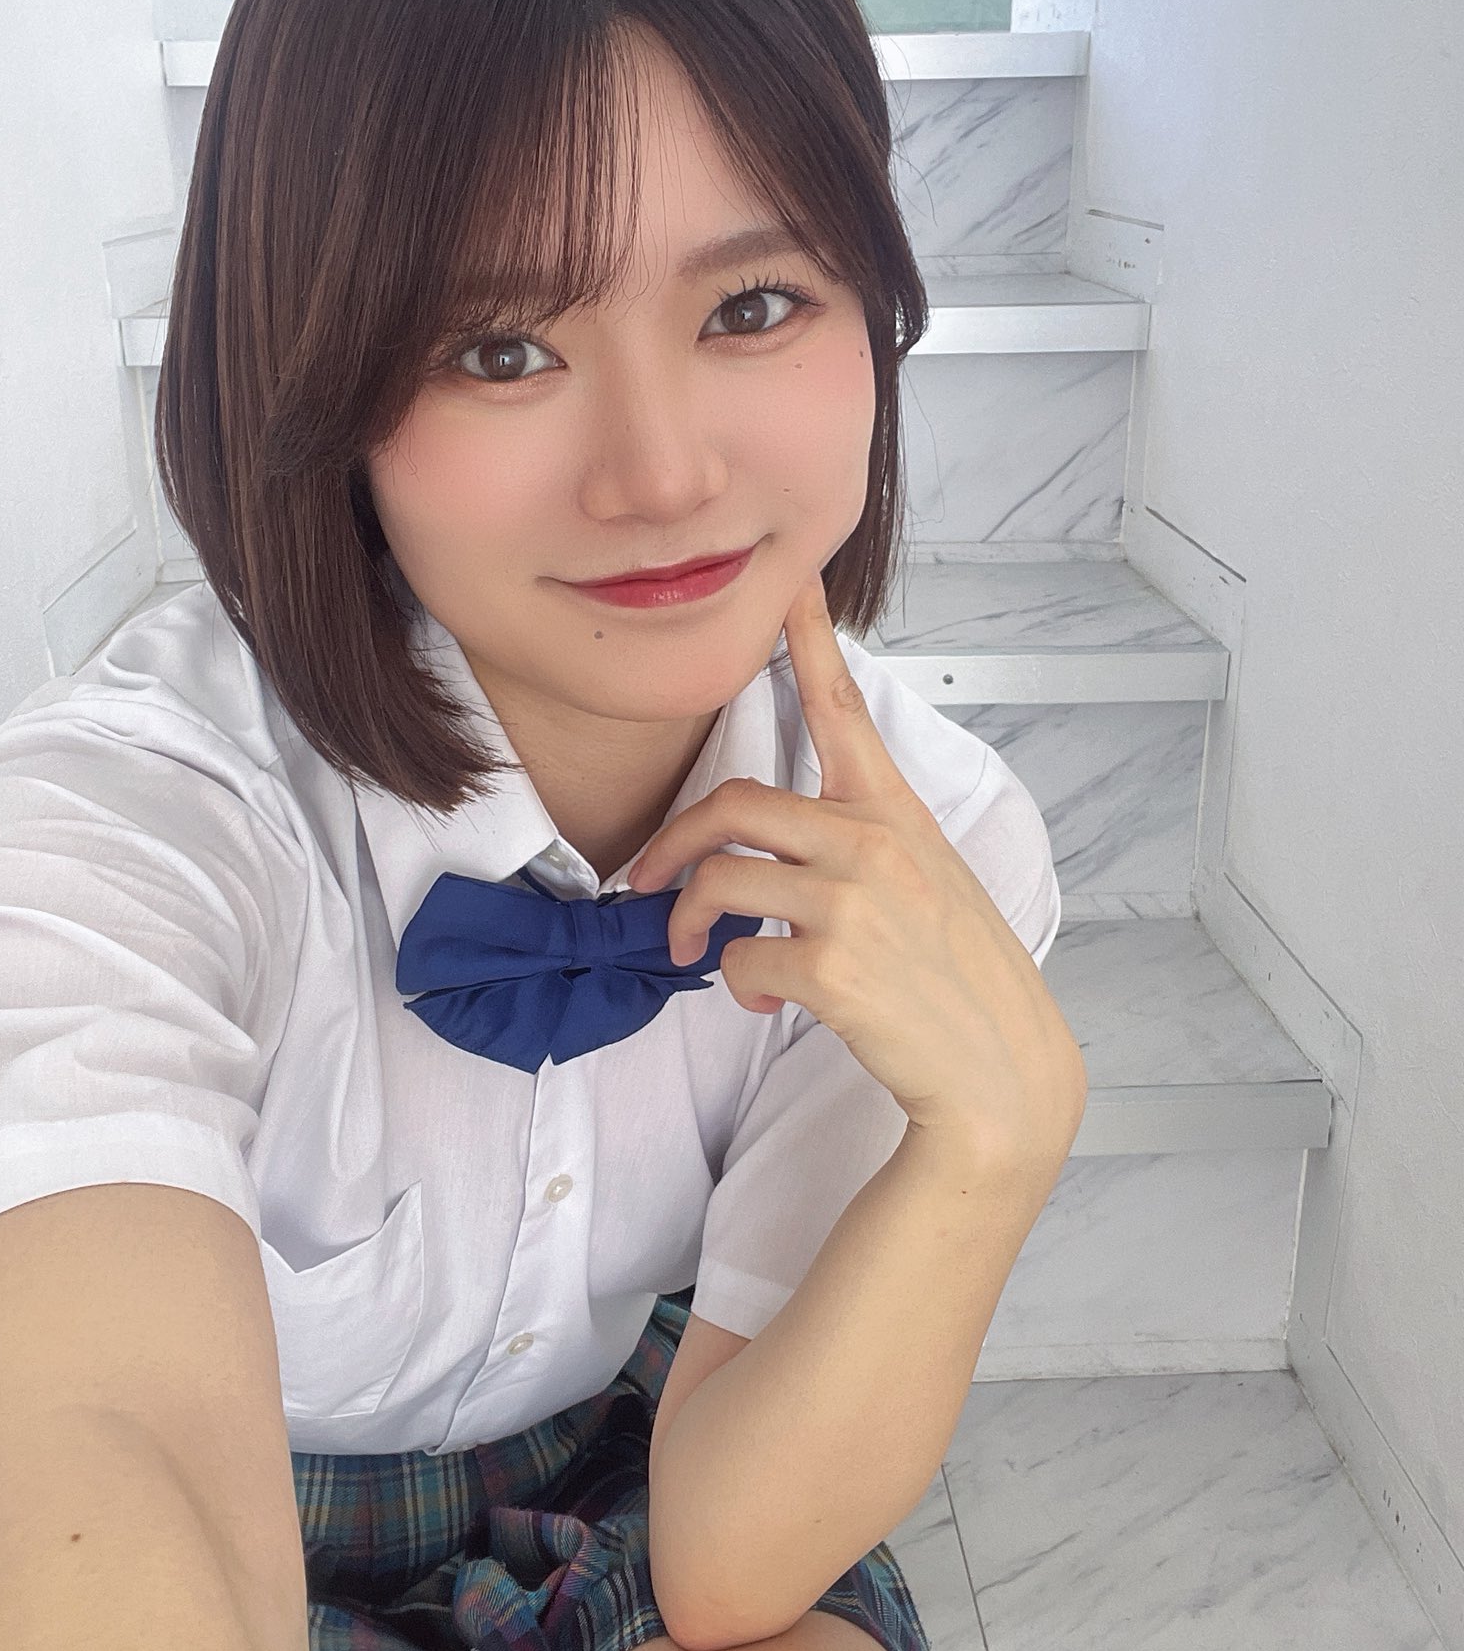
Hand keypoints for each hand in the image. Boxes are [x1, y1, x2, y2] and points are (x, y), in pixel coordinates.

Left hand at [625, 567, 1086, 1156]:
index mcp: (895, 813)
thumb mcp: (925, 881)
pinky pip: (739, 962)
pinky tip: (761, 1002)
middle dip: (672, 844)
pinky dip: (735, 987)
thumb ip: (856, 846)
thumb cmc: (959, 976)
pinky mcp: (833, 967)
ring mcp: (854, 903)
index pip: (841, 707)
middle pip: (733, 805)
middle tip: (649, 883)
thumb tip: (767, 856)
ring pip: (720, 883)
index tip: (788, 581)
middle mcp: (874, 843)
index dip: (809, 639)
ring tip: (697, 953)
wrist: (1001, 1069)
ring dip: (690, 924)